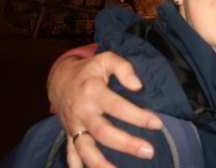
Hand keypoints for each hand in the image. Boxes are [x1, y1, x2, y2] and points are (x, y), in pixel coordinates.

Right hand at [47, 52, 162, 167]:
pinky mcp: (69, 134)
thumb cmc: (88, 70)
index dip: (138, 116)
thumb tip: (137, 85)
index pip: (117, 107)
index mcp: (92, 91)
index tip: (156, 124)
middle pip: (103, 132)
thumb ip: (123, 68)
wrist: (59, 78)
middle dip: (126, 144)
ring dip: (101, 164)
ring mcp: (74, 125)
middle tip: (148, 151)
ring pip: (85, 149)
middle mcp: (82, 110)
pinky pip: (71, 154)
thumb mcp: (106, 59)